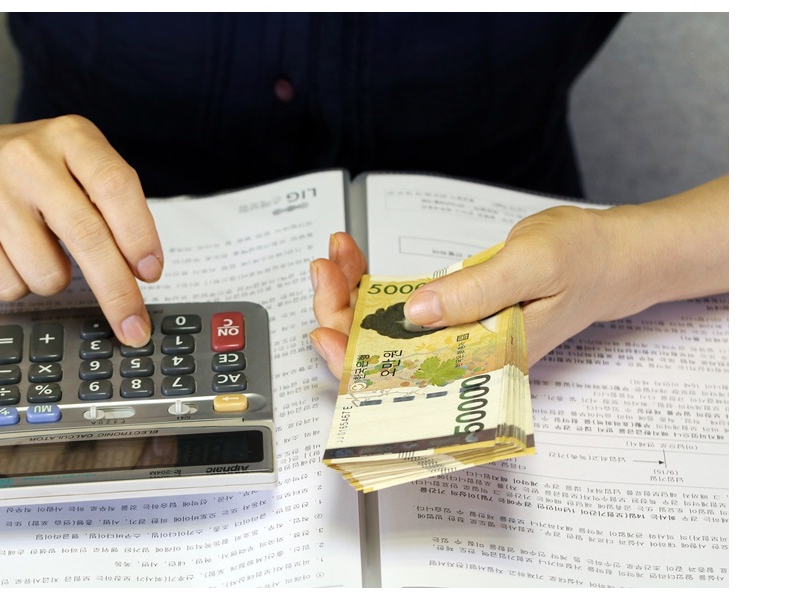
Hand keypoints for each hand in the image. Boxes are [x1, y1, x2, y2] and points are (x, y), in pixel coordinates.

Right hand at [0, 115, 162, 346]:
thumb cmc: (30, 173)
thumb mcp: (76, 165)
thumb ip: (111, 207)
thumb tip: (139, 273)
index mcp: (70, 136)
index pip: (116, 186)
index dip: (139, 236)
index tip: (151, 273)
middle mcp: (27, 157)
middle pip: (88, 236)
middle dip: (117, 292)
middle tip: (133, 326)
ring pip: (49, 273)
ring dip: (56, 280)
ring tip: (39, 249)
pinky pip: (9, 286)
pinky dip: (19, 284)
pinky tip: (8, 254)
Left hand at [309, 176, 727, 373]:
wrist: (610, 258)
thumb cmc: (583, 261)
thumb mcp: (530, 265)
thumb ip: (474, 292)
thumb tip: (416, 314)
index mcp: (484, 362)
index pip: (404, 380)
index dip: (355, 360)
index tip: (325, 326)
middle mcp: (464, 360)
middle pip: (383, 357)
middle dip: (342, 314)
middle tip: (326, 269)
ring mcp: (455, 339)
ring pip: (385, 333)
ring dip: (351, 297)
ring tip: (336, 257)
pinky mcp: (453, 317)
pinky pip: (401, 311)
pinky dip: (373, 286)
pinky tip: (357, 262)